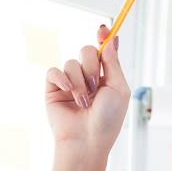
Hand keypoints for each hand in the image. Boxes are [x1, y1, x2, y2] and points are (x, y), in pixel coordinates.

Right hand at [44, 23, 130, 157]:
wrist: (86, 141)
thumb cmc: (107, 120)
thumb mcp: (118, 88)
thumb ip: (113, 63)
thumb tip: (111, 40)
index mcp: (105, 77)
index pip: (103, 51)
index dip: (103, 38)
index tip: (103, 29)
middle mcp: (87, 77)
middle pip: (86, 51)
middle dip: (91, 65)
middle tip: (95, 85)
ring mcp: (69, 83)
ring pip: (71, 62)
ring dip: (79, 82)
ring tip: (83, 102)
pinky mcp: (53, 89)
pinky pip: (54, 71)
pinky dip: (62, 79)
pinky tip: (68, 92)